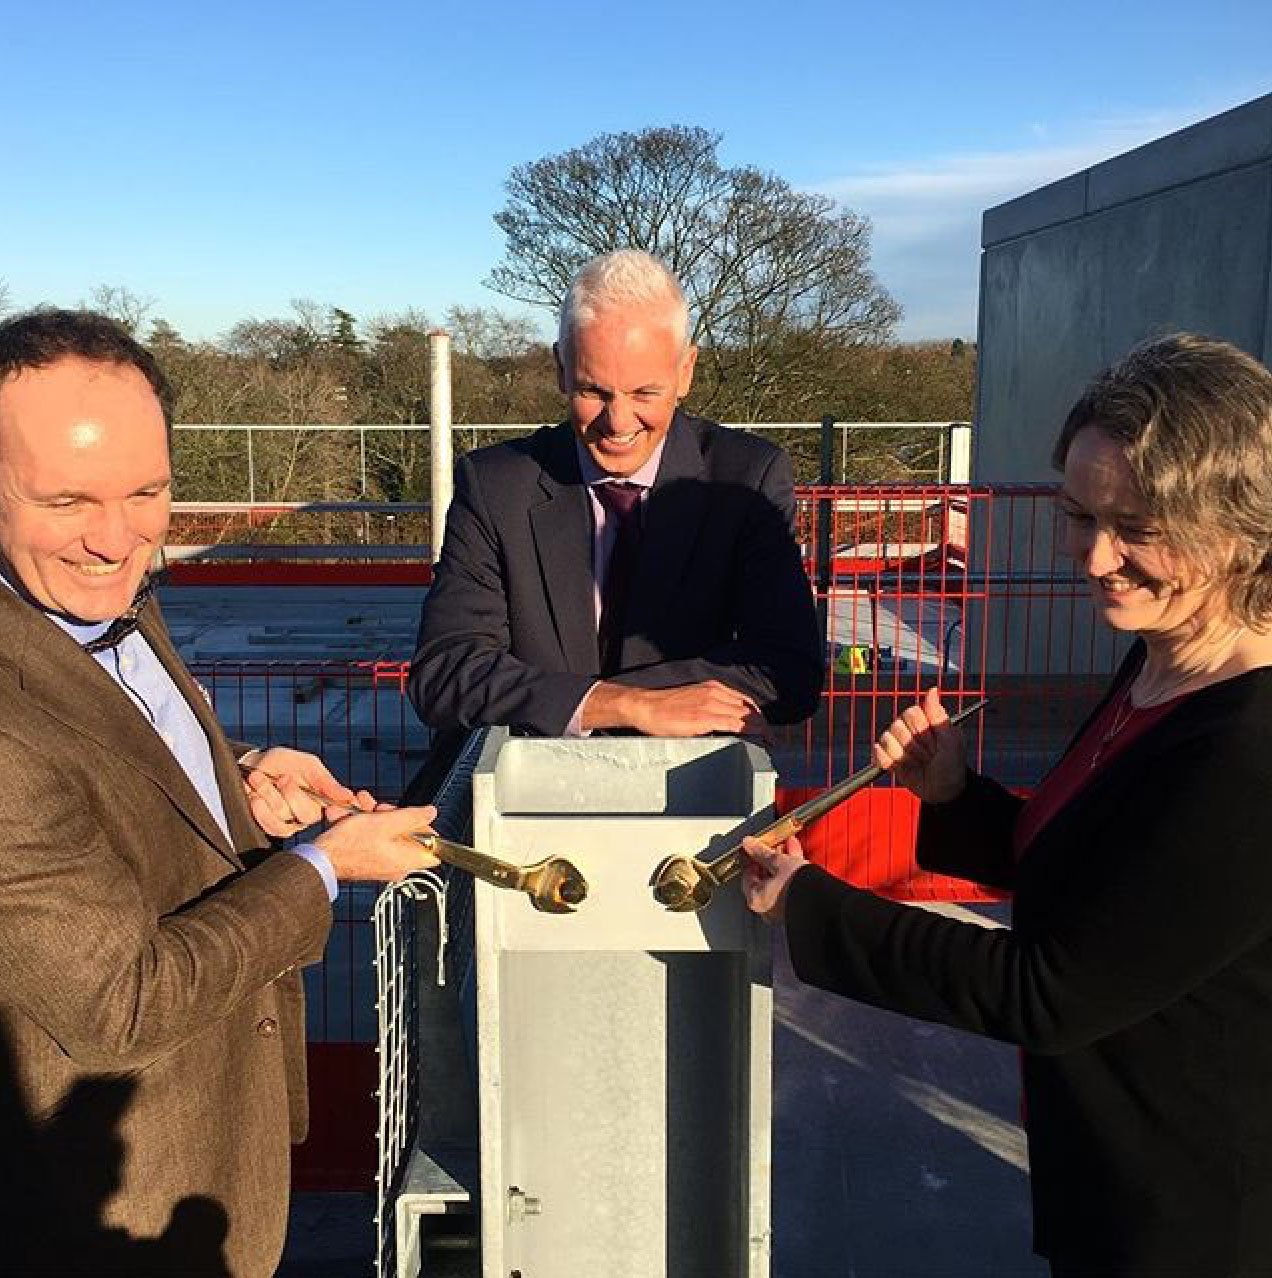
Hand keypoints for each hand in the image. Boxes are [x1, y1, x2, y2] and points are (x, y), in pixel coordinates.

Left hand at [240, 747, 374, 837]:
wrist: (253, 765)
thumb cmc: (284, 762)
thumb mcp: (307, 765)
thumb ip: (326, 782)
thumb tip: (349, 796)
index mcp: (323, 798)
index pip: (337, 809)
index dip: (336, 808)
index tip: (324, 799)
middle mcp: (309, 814)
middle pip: (307, 815)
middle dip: (290, 793)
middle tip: (282, 778)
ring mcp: (292, 823)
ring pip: (284, 816)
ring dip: (268, 794)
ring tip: (259, 778)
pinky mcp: (273, 828)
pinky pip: (271, 826)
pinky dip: (260, 810)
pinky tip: (255, 797)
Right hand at [315, 805, 441, 882]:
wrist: (320, 860)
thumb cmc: (348, 847)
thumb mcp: (385, 823)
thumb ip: (412, 816)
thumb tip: (430, 812)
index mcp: (408, 860)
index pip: (434, 848)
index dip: (428, 828)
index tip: (417, 816)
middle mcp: (398, 866)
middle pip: (409, 835)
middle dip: (393, 816)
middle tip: (379, 809)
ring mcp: (384, 864)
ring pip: (388, 833)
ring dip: (374, 817)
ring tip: (359, 808)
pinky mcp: (370, 860)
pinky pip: (374, 839)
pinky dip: (365, 826)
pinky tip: (351, 816)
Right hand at [583, 680, 761, 736]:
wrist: (644, 706)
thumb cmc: (662, 707)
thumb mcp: (690, 699)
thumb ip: (707, 706)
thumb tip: (720, 721)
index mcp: (712, 687)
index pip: (744, 700)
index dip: (757, 714)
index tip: (763, 725)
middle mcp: (714, 693)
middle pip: (749, 708)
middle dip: (763, 723)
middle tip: (770, 737)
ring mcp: (710, 704)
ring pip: (746, 716)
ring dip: (760, 729)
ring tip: (767, 741)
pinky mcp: (704, 718)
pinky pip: (734, 725)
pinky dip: (749, 732)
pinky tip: (755, 739)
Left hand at [741, 834, 807, 922]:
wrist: (823, 902)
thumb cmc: (798, 888)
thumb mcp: (778, 862)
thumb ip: (762, 852)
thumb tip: (750, 844)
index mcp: (756, 899)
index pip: (747, 875)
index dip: (751, 857)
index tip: (754, 847)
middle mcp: (768, 908)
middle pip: (764, 877)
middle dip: (770, 858)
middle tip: (772, 844)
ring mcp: (783, 908)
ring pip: (779, 880)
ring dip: (782, 862)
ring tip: (788, 846)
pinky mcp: (796, 906)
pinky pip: (790, 884)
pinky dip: (792, 871)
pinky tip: (797, 856)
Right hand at [872, 687, 967, 802]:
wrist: (945, 792)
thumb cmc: (952, 764)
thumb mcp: (951, 739)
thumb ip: (938, 715)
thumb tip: (932, 690)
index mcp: (924, 722)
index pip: (911, 713)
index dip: (922, 728)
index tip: (935, 741)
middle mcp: (908, 731)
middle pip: (896, 726)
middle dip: (914, 744)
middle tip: (928, 755)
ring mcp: (897, 745)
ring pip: (886, 739)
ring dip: (903, 755)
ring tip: (918, 763)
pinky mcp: (888, 760)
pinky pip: (878, 754)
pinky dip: (889, 762)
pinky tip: (903, 768)